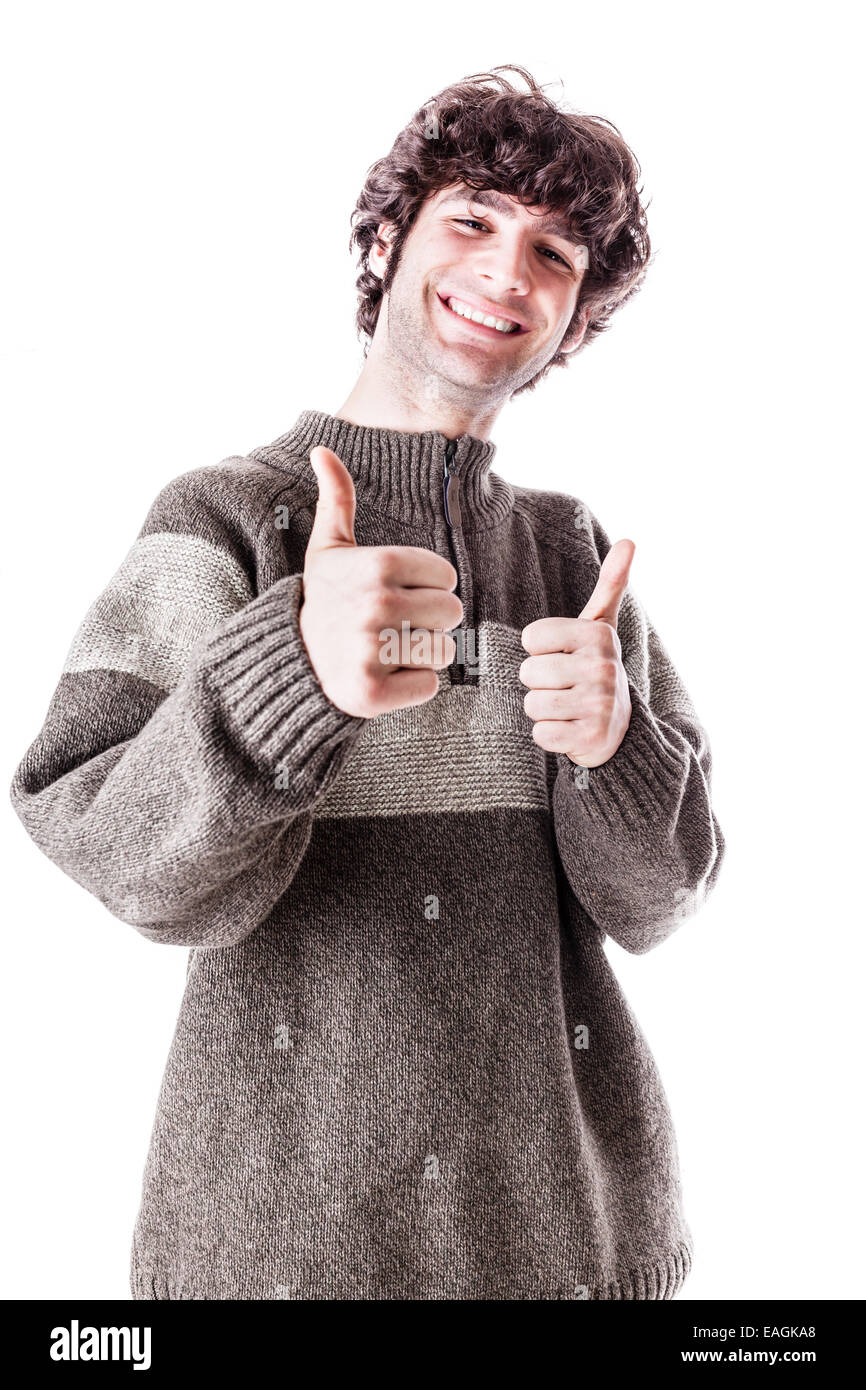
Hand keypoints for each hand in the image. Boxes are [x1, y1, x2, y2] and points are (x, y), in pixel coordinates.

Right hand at [299, 447, 462, 717]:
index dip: (428, 587)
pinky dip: (412, 686)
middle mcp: (375, 605)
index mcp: (376, 565)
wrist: (289, 663)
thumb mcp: (327, 549)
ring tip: (388, 649)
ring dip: (422, 654)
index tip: (396, 593)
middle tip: (395, 625)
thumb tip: (322, 450)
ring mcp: (372, 651)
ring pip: (443, 650)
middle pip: (452, 613)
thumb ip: (337, 500)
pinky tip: (383, 675)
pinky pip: (428, 685)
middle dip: (430, 621)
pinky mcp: (372, 693)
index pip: (447, 577)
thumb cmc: (323, 601)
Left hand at [518, 539, 634, 767]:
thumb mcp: (601, 626)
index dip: (540, 651)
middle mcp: (603, 667)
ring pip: (532, 704)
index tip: (564, 656)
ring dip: (543, 710)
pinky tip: (570, 729)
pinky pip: (541, 735)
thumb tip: (630, 540)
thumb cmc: (596, 669)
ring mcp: (600, 705)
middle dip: (540, 683)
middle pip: (528, 672)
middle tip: (566, 686)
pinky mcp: (592, 739)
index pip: (531, 638)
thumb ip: (611, 584)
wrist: (620, 728)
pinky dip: (550, 736)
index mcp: (598, 635)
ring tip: (568, 707)